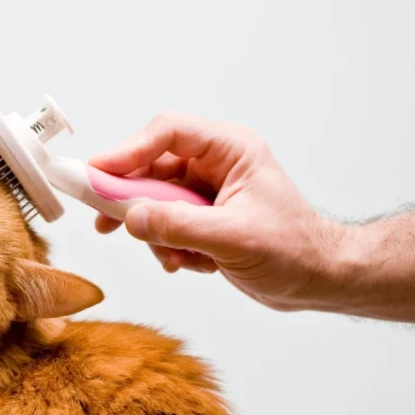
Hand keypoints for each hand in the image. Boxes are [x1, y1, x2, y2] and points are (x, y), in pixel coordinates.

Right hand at [90, 112, 347, 311]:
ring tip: (171, 256)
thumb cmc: (294, 251)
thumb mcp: (232, 238)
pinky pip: (164, 224)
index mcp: (231, 150)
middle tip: (103, 219)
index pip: (169, 133)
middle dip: (131, 198)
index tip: (99, 172)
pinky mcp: (201, 219)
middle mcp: (215, 166)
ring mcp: (206, 193)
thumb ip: (177, 226)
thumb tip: (130, 218)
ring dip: (154, 231)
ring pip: (154, 200)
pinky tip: (187, 263)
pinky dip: (167, 246)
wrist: (316, 281)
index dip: (130, 150)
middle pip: (153, 167)